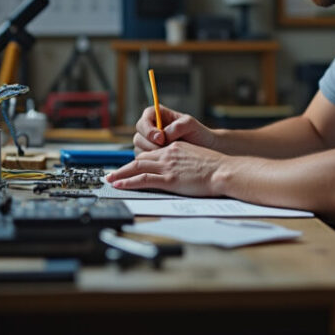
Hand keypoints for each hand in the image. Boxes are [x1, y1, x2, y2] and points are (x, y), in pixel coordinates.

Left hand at [105, 141, 225, 195]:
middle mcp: (168, 155)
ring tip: (109, 179)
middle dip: (123, 167)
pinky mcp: (169, 179)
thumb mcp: (197, 157)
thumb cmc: (216, 168)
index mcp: (174, 149)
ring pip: (137, 167)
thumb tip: (180, 170)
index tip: (129, 167)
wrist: (224, 171)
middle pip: (139, 159)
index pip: (151, 153)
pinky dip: (128, 182)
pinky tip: (120, 185)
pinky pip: (143, 179)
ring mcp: (167, 167)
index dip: (137, 161)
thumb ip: (184, 161)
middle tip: (112, 174)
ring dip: (120, 174)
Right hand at [133, 105, 217, 155]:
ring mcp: (148, 143)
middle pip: (138, 136)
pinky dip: (152, 162)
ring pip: (139, 149)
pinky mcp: (149, 156)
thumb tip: (164, 135)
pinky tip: (166, 162)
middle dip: (150, 144)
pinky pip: (144, 160)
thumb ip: (177, 126)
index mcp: (156, 115)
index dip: (149, 129)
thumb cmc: (197, 133)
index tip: (161, 137)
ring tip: (169, 156)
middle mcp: (150, 128)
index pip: (144, 120)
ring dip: (151, 154)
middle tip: (165, 149)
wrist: (204, 148)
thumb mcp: (190, 124)